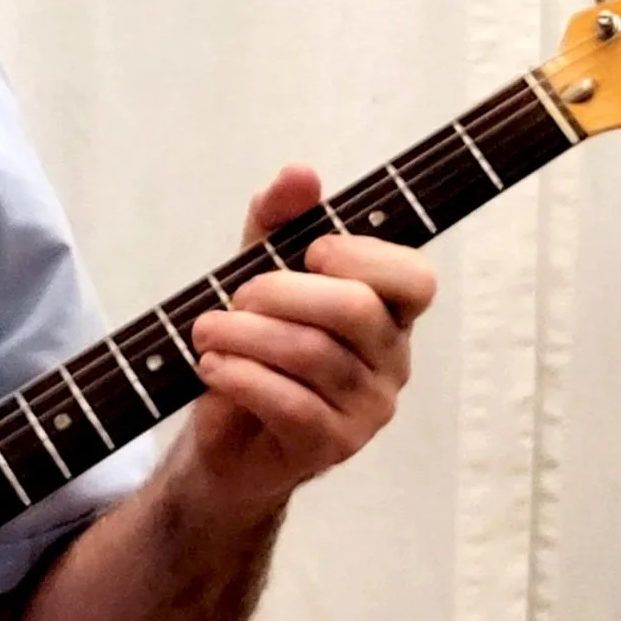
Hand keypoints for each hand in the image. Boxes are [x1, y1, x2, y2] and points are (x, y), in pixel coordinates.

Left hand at [179, 162, 436, 526]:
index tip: (310, 252)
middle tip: (236, 296)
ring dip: (246, 334)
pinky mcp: (331, 447)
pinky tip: (212, 366)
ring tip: (206, 329)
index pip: (415, 279)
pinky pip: (290, 403)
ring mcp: (368, 410)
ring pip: (313, 355)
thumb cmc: (254, 350)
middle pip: (355, 310)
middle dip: (282, 292)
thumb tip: (301, 173)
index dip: (363, 257)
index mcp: (390, 315)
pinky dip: (241, 376)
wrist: (224, 443)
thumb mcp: (259, 273)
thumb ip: (280, 223)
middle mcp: (392, 362)